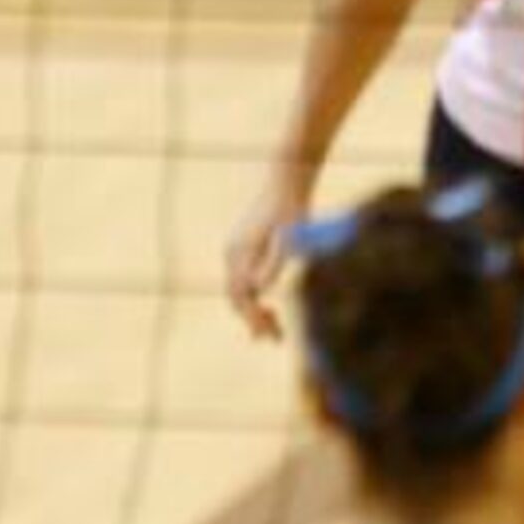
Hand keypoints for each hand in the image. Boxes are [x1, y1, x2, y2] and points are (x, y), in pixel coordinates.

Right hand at [224, 174, 311, 340]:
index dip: (254, 319)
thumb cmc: (291, 210)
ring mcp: (235, 249)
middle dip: (254, 320)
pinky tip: (269, 307)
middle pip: (237, 297)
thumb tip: (260, 289)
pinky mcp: (243, 247)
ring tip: (274, 331)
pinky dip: (253, 298)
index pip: (243, 297)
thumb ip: (272, 264)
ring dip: (254, 311)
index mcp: (240, 254)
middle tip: (275, 340)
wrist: (285, 182)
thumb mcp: (286, 239)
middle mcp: (232, 253)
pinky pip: (243, 280)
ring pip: (239, 290)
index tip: (269, 337)